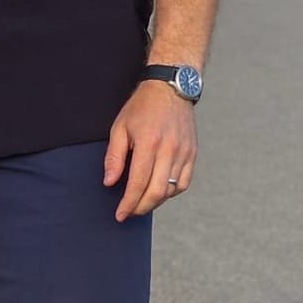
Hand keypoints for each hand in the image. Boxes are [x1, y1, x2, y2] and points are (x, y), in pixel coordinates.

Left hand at [103, 81, 197, 220]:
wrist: (170, 88)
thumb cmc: (142, 107)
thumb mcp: (120, 127)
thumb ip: (114, 157)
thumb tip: (110, 182)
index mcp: (149, 143)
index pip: (138, 183)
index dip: (128, 203)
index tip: (120, 215)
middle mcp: (169, 149)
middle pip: (157, 192)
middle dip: (141, 208)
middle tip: (129, 212)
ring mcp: (183, 152)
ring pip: (171, 190)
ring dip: (155, 201)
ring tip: (141, 202)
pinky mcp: (192, 153)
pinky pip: (184, 182)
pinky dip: (171, 192)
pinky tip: (159, 191)